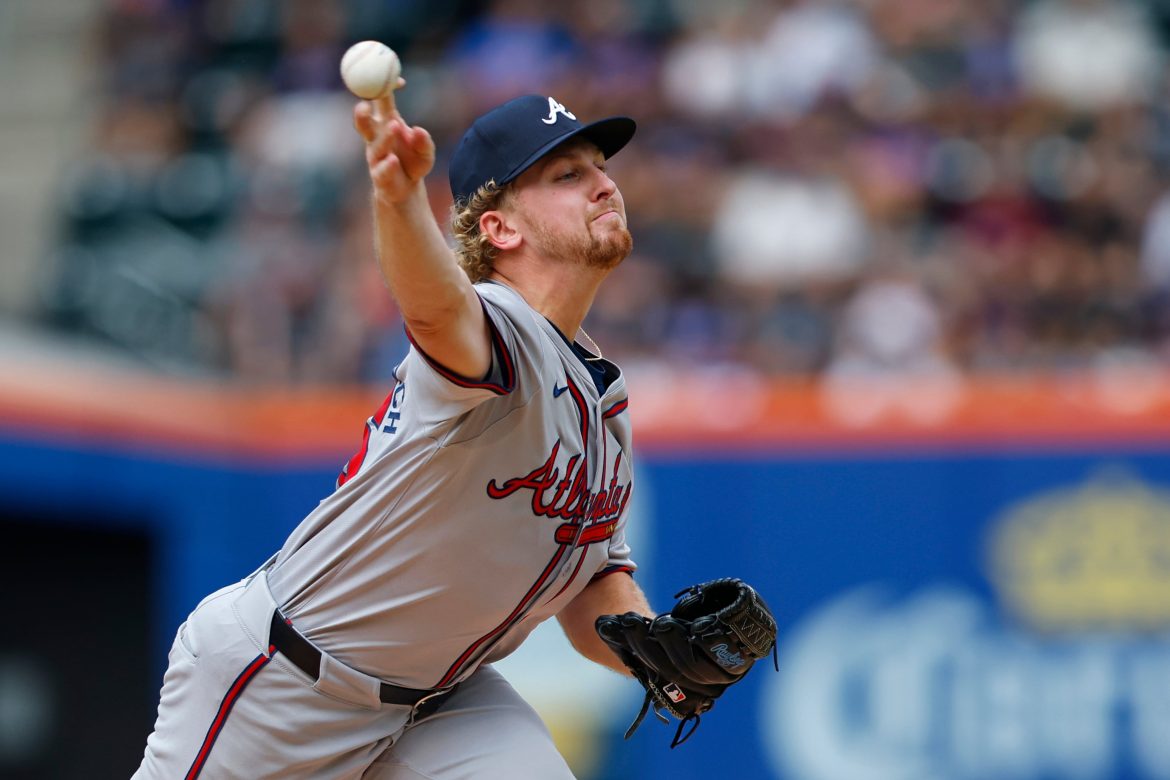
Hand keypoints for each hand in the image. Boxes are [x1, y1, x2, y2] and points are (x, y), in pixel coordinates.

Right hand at [352, 82, 435, 205]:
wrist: (407, 191)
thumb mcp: (426, 152)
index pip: (381, 100)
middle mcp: (376, 138)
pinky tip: (393, 161)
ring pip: (375, 144)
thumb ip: (425, 142)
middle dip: (361, 112)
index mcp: (386, 123)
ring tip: (396, 126)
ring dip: (385, 135)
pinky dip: (387, 165)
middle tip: (365, 104)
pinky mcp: (379, 176)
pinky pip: (381, 169)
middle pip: (364, 121)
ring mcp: (376, 156)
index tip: (400, 82)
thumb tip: (418, 131)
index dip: (386, 88)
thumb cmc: (413, 163)